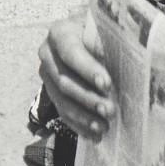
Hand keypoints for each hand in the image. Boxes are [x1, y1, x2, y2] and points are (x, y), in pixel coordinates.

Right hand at [36, 10, 114, 139]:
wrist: (90, 39)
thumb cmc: (102, 34)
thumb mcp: (105, 30)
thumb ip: (107, 40)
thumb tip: (117, 55)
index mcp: (60, 33)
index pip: (70, 51)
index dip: (87, 69)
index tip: (107, 84)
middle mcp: (48, 53)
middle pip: (64, 79)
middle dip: (88, 98)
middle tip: (110, 111)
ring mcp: (48, 75)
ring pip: (61, 99)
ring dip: (83, 115)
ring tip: (104, 127)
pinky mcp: (52, 92)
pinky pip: (61, 112)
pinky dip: (79, 124)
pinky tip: (95, 135)